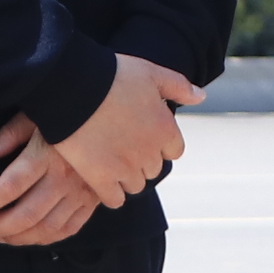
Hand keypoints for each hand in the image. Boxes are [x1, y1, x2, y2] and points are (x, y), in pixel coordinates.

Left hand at [0, 112, 102, 246]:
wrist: (112, 118)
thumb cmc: (66, 113)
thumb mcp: (36, 115)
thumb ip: (9, 135)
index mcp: (46, 155)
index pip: (9, 187)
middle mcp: (64, 177)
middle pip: (26, 214)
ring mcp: (82, 192)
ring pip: (46, 227)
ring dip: (18, 237)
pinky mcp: (93, 201)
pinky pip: (68, 229)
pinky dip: (46, 239)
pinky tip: (29, 237)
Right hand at [49, 56, 198, 209]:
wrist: (72, 86)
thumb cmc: (112, 75)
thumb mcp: (151, 73)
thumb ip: (178, 86)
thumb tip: (201, 97)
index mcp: (165, 129)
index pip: (174, 151)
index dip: (159, 143)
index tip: (143, 134)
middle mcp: (149, 153)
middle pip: (153, 169)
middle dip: (142, 159)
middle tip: (122, 145)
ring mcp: (125, 168)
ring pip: (135, 185)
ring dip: (126, 176)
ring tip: (109, 160)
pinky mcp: (101, 178)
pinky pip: (114, 199)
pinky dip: (109, 192)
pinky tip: (100, 178)